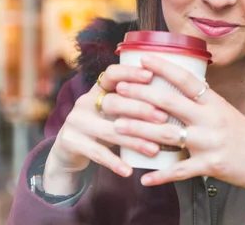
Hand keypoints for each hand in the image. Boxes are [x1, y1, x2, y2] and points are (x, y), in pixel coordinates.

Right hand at [44, 64, 167, 193]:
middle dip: (141, 109)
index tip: (151, 75)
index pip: (112, 74)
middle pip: (114, 102)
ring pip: (110, 130)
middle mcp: (84, 102)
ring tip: (155, 149)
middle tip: (163, 118)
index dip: (130, 73)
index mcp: (98, 90)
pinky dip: (114, 162)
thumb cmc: (104, 126)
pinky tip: (128, 171)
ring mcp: (75, 122)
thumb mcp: (115, 111)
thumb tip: (175, 99)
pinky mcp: (70, 142)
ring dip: (135, 140)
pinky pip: (97, 153)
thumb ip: (134, 103)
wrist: (68, 151)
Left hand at [113, 54, 244, 200]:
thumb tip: (177, 90)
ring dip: (140, 130)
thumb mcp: (226, 112)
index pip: (186, 79)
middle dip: (140, 94)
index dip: (163, 67)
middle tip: (118, 89)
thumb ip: (203, 103)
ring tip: (118, 126)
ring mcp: (210, 143)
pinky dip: (161, 176)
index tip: (142, 59)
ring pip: (168, 135)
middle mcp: (212, 119)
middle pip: (170, 102)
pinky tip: (144, 178)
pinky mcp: (210, 166)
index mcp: (215, 103)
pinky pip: (181, 171)